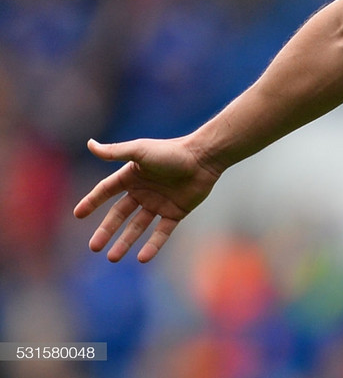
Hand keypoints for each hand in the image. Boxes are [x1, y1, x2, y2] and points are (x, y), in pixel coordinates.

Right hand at [73, 137, 221, 262]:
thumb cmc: (172, 152)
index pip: (106, 190)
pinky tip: (142, 258)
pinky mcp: (176, 212)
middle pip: (120, 214)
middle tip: (94, 247)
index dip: (92, 201)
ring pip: (138, 226)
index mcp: (132, 176)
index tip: (78, 214)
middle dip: (106, 230)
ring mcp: (159, 202)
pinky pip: (162, 232)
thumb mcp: (140, 151)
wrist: (204, 158)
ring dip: (125, 242)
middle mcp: (143, 190)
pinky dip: (153, 245)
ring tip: (113, 258)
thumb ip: (115, 151)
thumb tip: (89, 144)